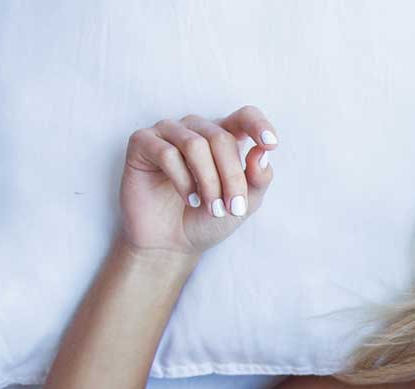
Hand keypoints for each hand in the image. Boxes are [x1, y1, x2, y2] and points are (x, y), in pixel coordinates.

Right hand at [119, 105, 278, 255]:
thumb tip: (262, 152)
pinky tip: (188, 198)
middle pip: (221, 138)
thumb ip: (258, 179)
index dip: (258, 125)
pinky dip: (182, 180)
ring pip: (195, 144)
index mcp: (224, 137)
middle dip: (231, 177)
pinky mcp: (143, 143)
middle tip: (232, 208)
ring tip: (211, 208)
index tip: (271, 144)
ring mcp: (168, 132)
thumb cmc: (206, 219)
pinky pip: (167, 153)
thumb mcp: (243, 204)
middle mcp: (197, 129)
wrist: (171, 244)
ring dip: (208, 181)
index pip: (244, 117)